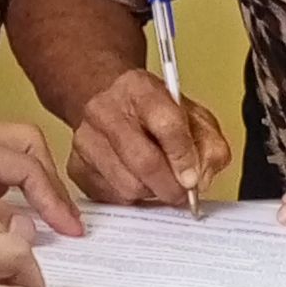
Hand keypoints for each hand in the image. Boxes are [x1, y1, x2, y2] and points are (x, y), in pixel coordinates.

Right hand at [67, 69, 230, 210]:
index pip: (167, 124)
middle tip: (182, 193)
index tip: (193, 178)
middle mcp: (106, 110)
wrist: (107, 101)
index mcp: (140, 88)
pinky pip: (110, 197)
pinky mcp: (76, 165)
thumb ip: (208, 144)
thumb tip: (201, 178)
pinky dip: (131, 197)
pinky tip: (137, 181)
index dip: (184, 156)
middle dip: (170, 186)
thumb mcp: (191, 114)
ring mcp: (86, 139)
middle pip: (144, 161)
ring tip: (159, 182)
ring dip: (151, 193)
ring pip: (127, 186)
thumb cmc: (152, 111)